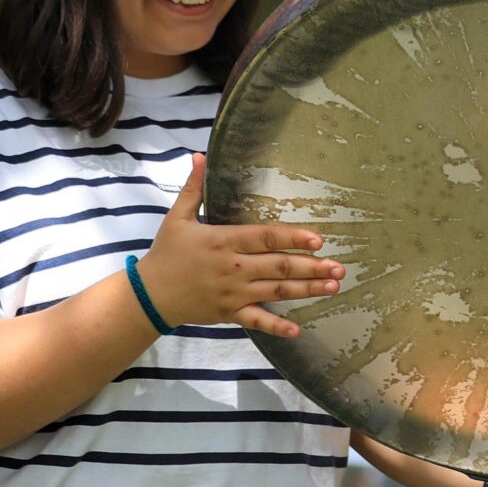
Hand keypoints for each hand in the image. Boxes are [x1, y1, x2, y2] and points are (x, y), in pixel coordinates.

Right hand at [135, 155, 344, 339]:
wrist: (148, 294)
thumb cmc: (166, 253)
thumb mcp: (177, 217)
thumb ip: (194, 188)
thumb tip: (200, 156)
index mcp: (223, 242)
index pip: (264, 238)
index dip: (292, 238)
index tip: (318, 240)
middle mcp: (233, 268)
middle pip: (278, 266)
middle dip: (312, 267)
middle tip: (339, 267)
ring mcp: (233, 293)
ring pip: (276, 291)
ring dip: (306, 290)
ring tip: (333, 286)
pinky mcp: (229, 313)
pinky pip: (256, 321)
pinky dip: (276, 327)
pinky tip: (298, 330)